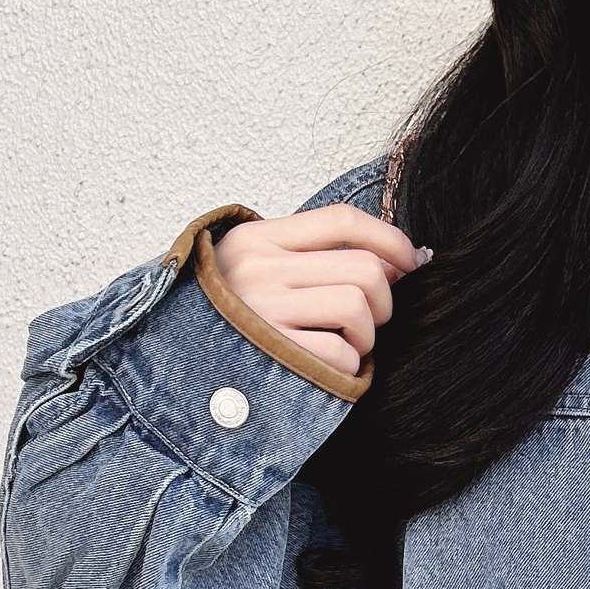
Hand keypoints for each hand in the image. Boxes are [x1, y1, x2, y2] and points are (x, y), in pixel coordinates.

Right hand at [212, 204, 429, 377]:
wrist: (176, 365)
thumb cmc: (233, 321)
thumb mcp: (256, 269)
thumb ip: (313, 256)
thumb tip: (397, 262)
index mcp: (257, 239)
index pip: (342, 220)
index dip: (390, 240)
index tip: (412, 262)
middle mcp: (258, 269)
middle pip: (364, 269)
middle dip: (383, 300)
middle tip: (369, 320)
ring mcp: (264, 313)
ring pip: (358, 308)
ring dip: (366, 335)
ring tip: (346, 344)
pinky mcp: (274, 357)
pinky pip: (343, 355)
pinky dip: (349, 367)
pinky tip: (328, 368)